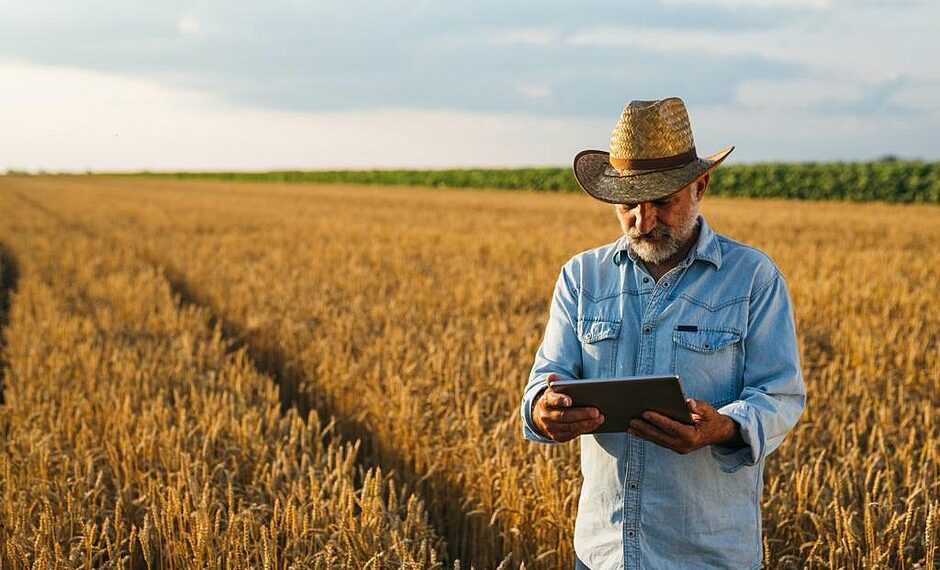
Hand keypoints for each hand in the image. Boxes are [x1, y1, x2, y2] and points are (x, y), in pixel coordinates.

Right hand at [533, 374, 605, 441]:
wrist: (544, 416)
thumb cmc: (554, 399)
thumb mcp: (553, 390)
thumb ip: (555, 382)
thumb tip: (552, 376)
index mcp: (545, 401)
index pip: (551, 400)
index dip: (560, 400)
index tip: (570, 400)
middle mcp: (546, 416)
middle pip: (564, 416)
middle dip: (581, 414)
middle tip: (596, 411)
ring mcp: (551, 428)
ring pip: (570, 426)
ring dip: (587, 423)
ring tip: (600, 417)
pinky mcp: (558, 437)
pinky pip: (573, 434)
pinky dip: (585, 428)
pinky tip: (595, 423)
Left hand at [627, 398, 743, 453]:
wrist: (717, 433)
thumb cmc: (711, 419)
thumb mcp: (709, 411)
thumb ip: (699, 407)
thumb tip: (688, 402)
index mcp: (691, 436)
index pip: (671, 427)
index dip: (658, 420)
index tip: (645, 413)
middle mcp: (683, 445)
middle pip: (660, 436)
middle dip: (644, 428)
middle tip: (630, 420)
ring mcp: (678, 448)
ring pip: (657, 440)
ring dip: (642, 433)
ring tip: (628, 426)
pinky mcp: (674, 447)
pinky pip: (658, 441)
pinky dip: (647, 435)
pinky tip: (635, 430)